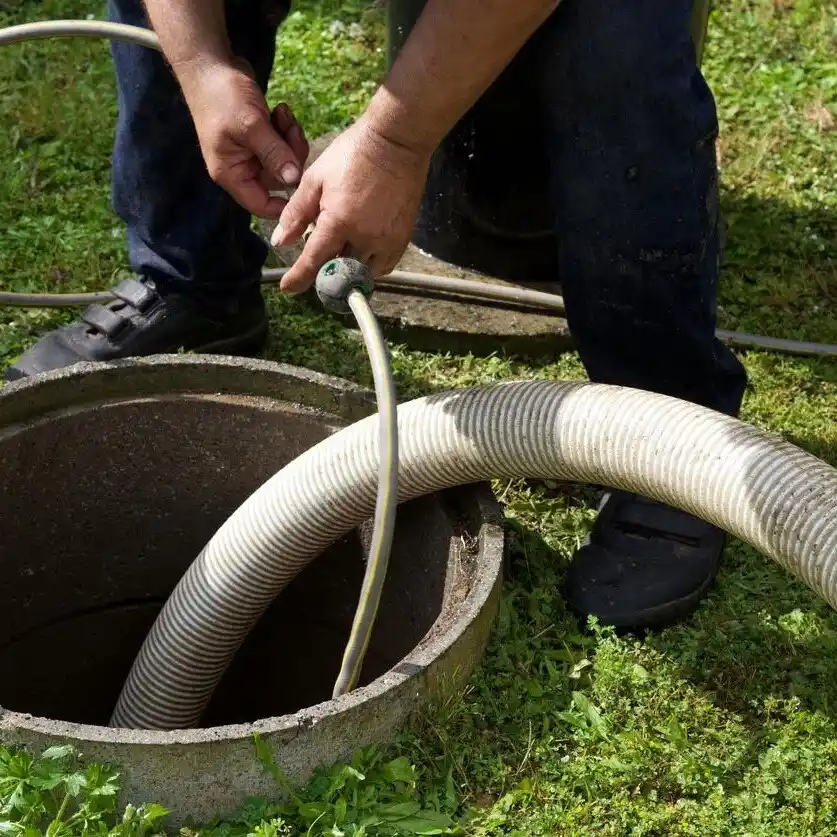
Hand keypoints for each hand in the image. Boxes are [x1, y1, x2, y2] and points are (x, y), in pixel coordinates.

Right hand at [177, 59, 308, 217]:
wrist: (210, 63)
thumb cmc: (223, 95)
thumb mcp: (251, 125)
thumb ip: (274, 154)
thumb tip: (294, 180)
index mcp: (232, 173)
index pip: (261, 206)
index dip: (284, 205)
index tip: (305, 189)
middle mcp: (241, 168)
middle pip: (279, 181)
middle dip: (291, 156)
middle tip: (291, 129)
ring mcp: (251, 153)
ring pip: (284, 161)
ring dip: (290, 139)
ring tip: (283, 114)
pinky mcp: (260, 138)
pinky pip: (282, 144)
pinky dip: (286, 129)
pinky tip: (281, 110)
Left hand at [271, 116, 431, 293]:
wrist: (396, 142)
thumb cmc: (352, 154)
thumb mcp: (315, 179)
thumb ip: (295, 213)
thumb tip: (280, 241)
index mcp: (338, 221)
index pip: (313, 262)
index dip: (298, 278)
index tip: (287, 287)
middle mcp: (364, 237)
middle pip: (339, 272)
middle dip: (324, 270)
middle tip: (317, 259)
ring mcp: (386, 240)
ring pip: (362, 272)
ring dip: (348, 269)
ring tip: (340, 250)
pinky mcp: (402, 239)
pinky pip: (383, 266)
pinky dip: (368, 265)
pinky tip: (360, 250)